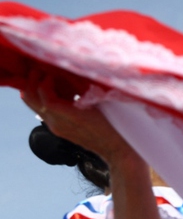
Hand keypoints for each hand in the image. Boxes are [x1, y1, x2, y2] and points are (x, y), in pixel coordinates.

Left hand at [20, 69, 136, 166]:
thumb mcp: (101, 104)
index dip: (45, 82)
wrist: (115, 149)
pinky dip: (40, 97)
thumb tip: (71, 71)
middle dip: (32, 82)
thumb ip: (83, 89)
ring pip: (33, 105)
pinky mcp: (57, 129)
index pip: (46, 98)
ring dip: (33, 89)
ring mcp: (55, 127)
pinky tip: (50, 90)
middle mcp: (57, 124)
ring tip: (41, 77)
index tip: (52, 72)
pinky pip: (41, 110)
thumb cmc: (114, 125)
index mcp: (71, 118)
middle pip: (31, 100)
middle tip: (39, 69)